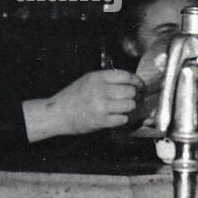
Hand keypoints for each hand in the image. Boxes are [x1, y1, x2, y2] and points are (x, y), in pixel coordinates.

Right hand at [25, 70, 142, 140]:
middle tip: (133, 99)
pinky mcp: (102, 121)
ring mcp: (101, 106)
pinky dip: (122, 119)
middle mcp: (100, 90)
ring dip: (129, 108)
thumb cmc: (73, 97)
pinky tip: (116, 116)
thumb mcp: (88, 80)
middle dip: (134, 96)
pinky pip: (123, 119)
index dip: (137, 81)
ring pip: (130, 105)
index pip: (126, 76)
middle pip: (131, 91)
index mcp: (97, 78)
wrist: (57, 113)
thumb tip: (131, 82)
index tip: (140, 86)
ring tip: (123, 108)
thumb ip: (108, 79)